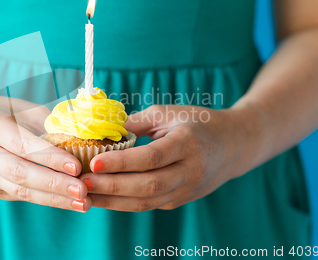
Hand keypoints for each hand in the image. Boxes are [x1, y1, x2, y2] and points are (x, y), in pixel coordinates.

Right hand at [0, 95, 90, 211]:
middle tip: (82, 190)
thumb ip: (47, 124)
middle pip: (21, 173)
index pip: (23, 146)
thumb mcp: (22, 108)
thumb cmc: (2, 113)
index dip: (49, 157)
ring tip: (82, 203)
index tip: (76, 166)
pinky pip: (23, 196)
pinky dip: (48, 200)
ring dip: (54, 199)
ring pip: (22, 191)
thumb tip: (79, 141)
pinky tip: (70, 201)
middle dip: (54, 184)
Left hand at [80, 105, 260, 211]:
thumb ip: (137, 123)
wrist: (234, 145)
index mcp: (187, 143)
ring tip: (86, 194)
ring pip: (146, 202)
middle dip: (112, 186)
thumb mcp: (169, 113)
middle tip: (83, 182)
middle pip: (147, 186)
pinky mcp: (180, 200)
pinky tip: (103, 197)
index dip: (122, 162)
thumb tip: (103, 132)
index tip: (94, 162)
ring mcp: (186, 190)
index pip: (152, 157)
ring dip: (113, 201)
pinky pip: (148, 205)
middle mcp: (190, 171)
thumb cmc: (198, 123)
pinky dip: (123, 203)